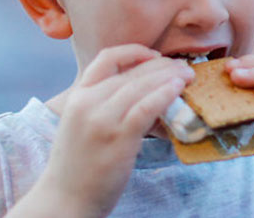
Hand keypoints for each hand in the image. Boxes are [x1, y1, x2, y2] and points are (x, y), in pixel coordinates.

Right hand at [11, 45, 193, 217]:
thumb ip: (102, 104)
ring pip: (142, 86)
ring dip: (170, 76)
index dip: (135, 52)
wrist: (64, 201)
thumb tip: (140, 90)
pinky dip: (165, 94)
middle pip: (132, 72)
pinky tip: (178, 89)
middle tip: (183, 66)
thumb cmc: (78, 166)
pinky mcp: (118, 138)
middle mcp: (88, 103)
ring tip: (188, 75)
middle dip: (163, 65)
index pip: (107, 58)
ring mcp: (102, 120)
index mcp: (78, 97)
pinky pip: (147, 107)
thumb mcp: (81, 124)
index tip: (155, 56)